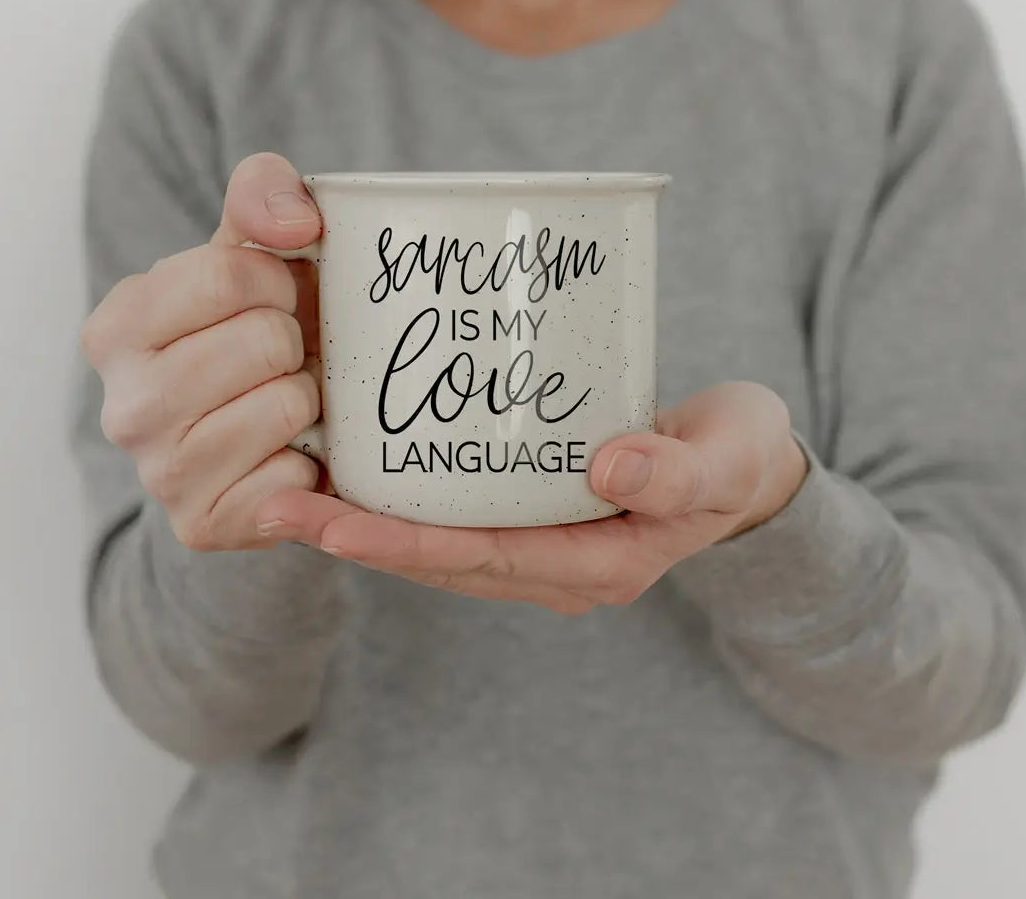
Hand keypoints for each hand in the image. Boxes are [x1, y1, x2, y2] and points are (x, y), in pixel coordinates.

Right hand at [81, 152, 327, 550]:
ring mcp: (159, 474)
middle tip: (282, 357)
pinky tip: (289, 453)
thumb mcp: (253, 243)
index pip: (230, 274)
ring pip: (287, 406)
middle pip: (266, 341)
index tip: (273, 299)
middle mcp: (123, 405)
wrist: (268, 425)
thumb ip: (265, 192)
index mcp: (117, 325)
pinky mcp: (203, 525)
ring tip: (286, 400)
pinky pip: (294, 481)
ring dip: (308, 398)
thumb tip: (298, 224)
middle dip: (294, 341)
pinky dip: (311, 463)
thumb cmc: (258, 323)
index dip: (277, 280)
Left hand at [258, 383, 809, 613]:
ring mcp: (543, 544)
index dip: (407, 544)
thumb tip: (608, 469)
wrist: (747, 465)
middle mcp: (559, 566)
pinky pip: (457, 514)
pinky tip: (360, 466)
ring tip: (292, 494)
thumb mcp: (726, 461)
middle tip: (278, 508)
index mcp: (598, 565)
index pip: (484, 560)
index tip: (334, 523)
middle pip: (442, 559)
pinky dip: (405, 499)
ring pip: (440, 542)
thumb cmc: (739, 459)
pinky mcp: (534, 511)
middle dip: (359, 538)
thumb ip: (676, 473)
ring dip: (368, 523)